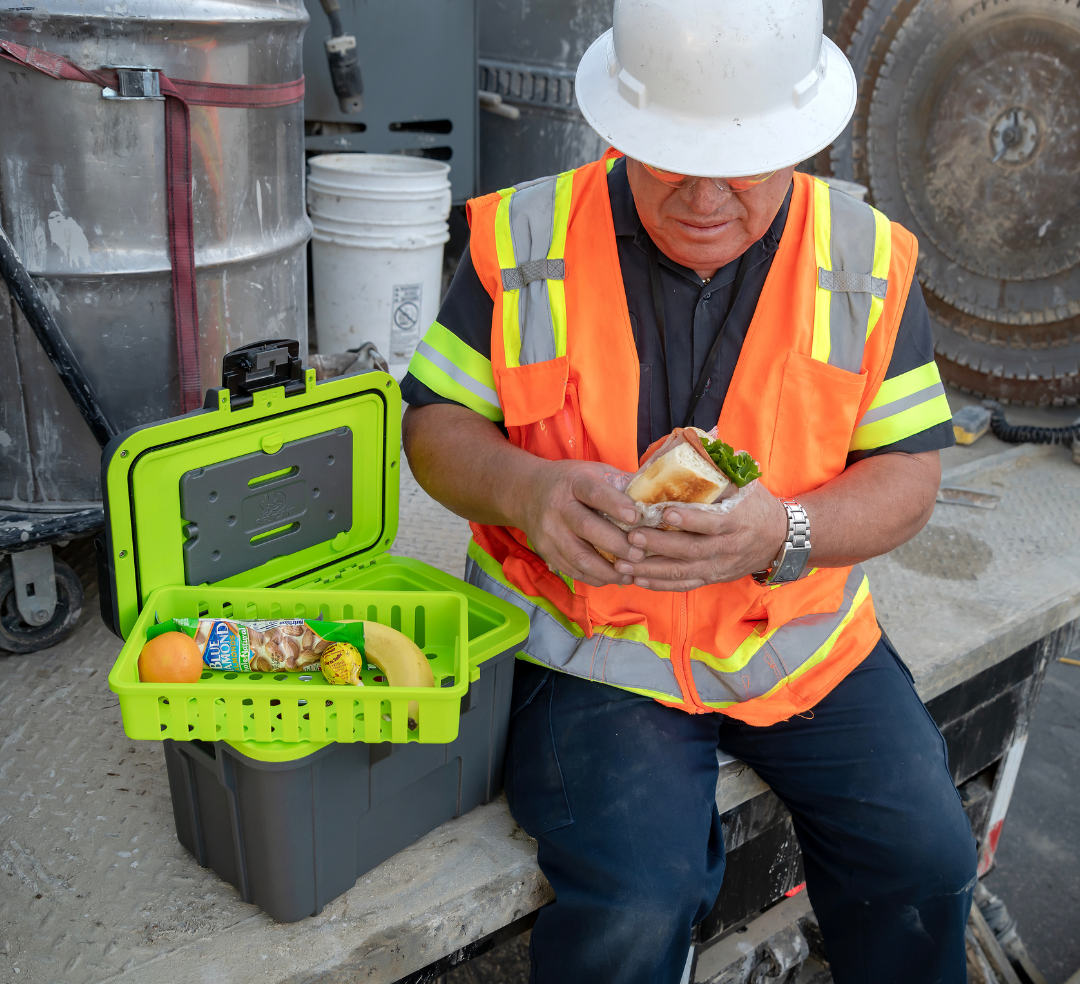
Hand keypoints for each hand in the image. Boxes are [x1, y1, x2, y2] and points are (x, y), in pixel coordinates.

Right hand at [509, 460, 641, 587]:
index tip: (636, 516)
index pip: (594, 492)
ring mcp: (549, 531)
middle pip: (587, 528)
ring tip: (631, 574)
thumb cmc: (571, 482)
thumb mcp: (594, 471)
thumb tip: (656, 497)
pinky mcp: (546, 551)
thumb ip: (622, 484)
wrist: (526, 492)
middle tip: (640, 554)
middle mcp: (557, 506)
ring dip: (607, 570)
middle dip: (617, 544)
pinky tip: (613, 578)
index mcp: (573, 482)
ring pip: (579, 556)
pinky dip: (595, 578)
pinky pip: (572, 569)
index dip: (615, 504)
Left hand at [612, 482, 788, 590]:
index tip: (664, 513)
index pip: (711, 523)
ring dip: (651, 569)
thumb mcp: (746, 486)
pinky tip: (637, 578)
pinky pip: (684, 585)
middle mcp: (727, 547)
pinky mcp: (712, 578)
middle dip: (659, 545)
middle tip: (632, 536)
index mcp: (736, 521)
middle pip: (690, 550)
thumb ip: (720, 471)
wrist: (780, 540)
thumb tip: (695, 442)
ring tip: (622, 562)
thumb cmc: (756, 506)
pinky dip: (660, 584)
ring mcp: (718, 566)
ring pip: (682, 572)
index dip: (688, 520)